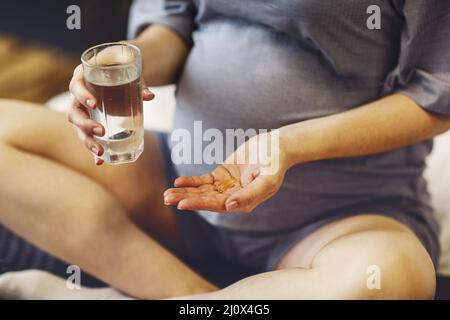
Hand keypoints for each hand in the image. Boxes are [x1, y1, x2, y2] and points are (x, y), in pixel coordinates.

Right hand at [67, 44, 153, 164]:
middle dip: (86, 125)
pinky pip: (88, 137)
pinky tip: (100, 161)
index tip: (94, 103)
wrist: (115, 68)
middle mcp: (77, 96)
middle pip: (74, 113)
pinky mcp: (89, 121)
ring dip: (88, 141)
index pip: (76, 86)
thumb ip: (137, 82)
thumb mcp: (127, 69)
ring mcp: (82, 111)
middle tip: (102, 131)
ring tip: (100, 153)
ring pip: (78, 129)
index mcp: (82, 78)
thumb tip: (150, 96)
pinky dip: (93, 150)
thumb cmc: (118, 66)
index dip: (82, 96)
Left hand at [164, 131, 288, 212]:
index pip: (217, 205)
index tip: (182, 204)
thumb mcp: (267, 179)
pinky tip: (178, 182)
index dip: (199, 204)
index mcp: (244, 202)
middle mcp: (233, 196)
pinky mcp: (223, 174)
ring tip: (167, 194)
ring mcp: (227, 185)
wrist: (276, 146)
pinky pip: (204, 180)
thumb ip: (249, 194)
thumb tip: (229, 207)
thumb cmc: (275, 163)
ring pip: (202, 191)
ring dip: (185, 192)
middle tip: (167, 199)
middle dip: (186, 199)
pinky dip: (191, 181)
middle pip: (205, 199)